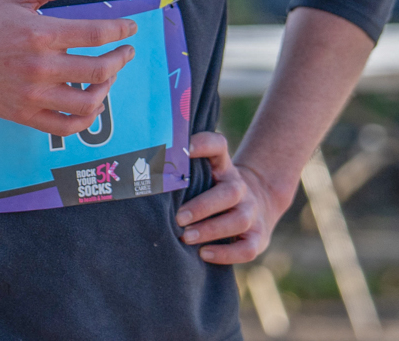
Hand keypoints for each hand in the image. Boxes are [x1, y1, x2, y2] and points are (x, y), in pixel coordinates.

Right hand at [0, 0, 136, 136]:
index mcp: (40, 32)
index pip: (97, 33)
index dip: (121, 30)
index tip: (130, 28)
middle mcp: (39, 66)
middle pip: (99, 69)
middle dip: (121, 59)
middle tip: (125, 51)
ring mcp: (32, 94)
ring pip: (88, 102)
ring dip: (107, 88)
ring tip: (107, 76)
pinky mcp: (24, 114)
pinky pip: (66, 126)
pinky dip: (87, 118)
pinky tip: (91, 104)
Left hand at [174, 131, 290, 263]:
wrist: (255, 205)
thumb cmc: (211, 190)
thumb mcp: (202, 175)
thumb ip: (180, 173)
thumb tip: (140, 173)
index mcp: (222, 167)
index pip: (219, 146)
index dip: (204, 144)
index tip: (184, 148)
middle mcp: (239, 187)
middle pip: (229, 192)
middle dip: (202, 206)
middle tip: (178, 218)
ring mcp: (251, 211)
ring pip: (239, 220)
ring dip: (210, 230)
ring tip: (185, 238)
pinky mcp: (258, 236)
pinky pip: (247, 248)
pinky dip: (226, 253)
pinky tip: (204, 254)